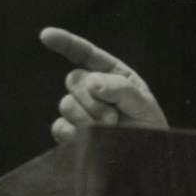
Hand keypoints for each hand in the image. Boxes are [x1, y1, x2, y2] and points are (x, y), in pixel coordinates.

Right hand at [40, 26, 168, 142]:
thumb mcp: (144, 103)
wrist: (146, 159)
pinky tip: (88, 138)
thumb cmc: (150, 129)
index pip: (85, 53)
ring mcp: (80, 110)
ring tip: (109, 129)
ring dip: (88, 118)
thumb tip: (91, 83)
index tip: (46, 35)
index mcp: (111, 74)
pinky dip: (74, 132)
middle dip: (94, 99)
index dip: (65, 43)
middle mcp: (92, 89)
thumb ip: (121, 88)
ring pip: (66, 104)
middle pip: (73, 79)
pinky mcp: (71, 132)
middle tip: (115, 117)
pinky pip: (60, 127)